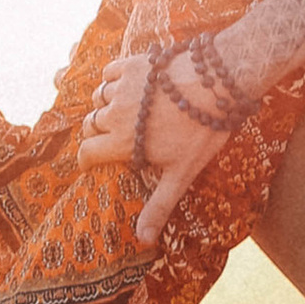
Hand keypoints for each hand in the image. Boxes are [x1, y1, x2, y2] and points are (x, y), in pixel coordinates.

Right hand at [78, 45, 231, 247]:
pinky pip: (109, 71)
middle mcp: (116, 113)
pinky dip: (112, 78)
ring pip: (99, 97)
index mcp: (122, 142)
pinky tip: (128, 85)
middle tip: (112, 137)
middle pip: (91, 124)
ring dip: (106, 105)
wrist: (217, 82)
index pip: (87, 152)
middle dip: (97, 132)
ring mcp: (123, 87)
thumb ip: (158, 206)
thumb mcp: (181, 174)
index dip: (87, 158)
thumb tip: (143, 241)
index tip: (91, 161)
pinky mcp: (133, 63)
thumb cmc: (201, 131)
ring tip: (123, 112)